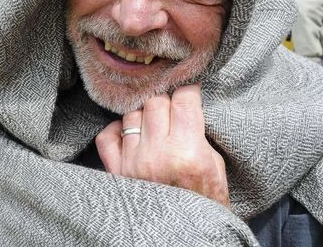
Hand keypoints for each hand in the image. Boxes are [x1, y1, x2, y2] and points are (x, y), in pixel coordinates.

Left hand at [95, 84, 228, 207]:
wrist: (184, 235)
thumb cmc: (205, 202)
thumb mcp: (215, 166)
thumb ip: (197, 133)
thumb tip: (183, 103)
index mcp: (187, 154)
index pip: (183, 101)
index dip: (188, 90)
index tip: (190, 90)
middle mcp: (157, 156)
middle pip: (155, 102)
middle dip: (167, 101)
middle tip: (173, 110)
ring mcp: (132, 163)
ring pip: (131, 114)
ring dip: (144, 116)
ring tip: (155, 128)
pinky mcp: (116, 172)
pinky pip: (106, 136)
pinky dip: (117, 131)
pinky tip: (130, 135)